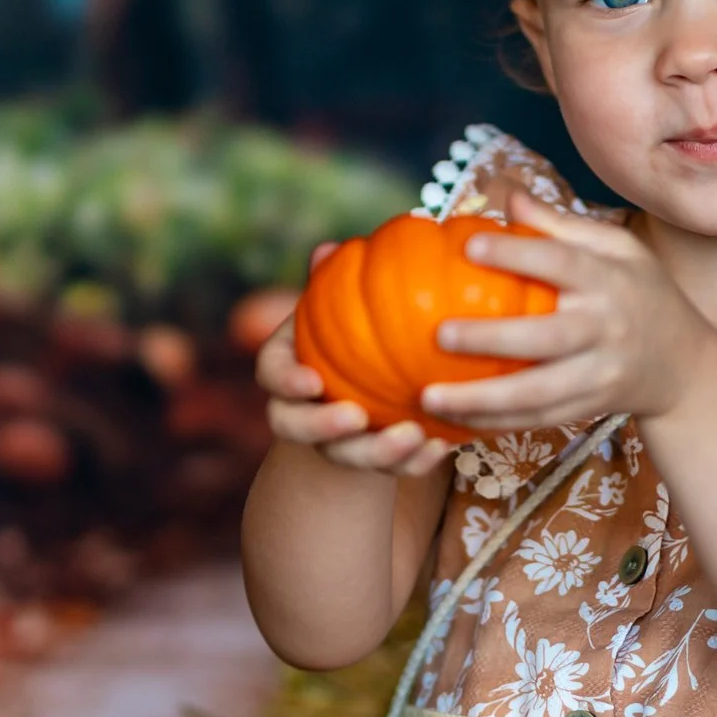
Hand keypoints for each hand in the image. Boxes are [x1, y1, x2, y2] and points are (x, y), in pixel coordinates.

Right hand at [257, 242, 454, 476]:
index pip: (271, 374)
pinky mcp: (369, 463)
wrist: (362, 394)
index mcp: (285, 369)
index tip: (312, 381)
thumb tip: (330, 247)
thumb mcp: (338, 309)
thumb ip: (331, 283)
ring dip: (379, 452)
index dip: (286, 381)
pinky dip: (415, 460)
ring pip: (345, 457)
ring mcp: (331, 443)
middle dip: (323, 428)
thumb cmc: (349, 334)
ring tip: (415, 435)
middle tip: (356, 418)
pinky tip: (445, 444)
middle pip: (295, 426)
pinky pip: (390, 470)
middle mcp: (298, 410)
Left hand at [422, 188, 716, 430]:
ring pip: (538, 394)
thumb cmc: (640, 292)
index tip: (469, 244)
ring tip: (429, 397)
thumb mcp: (618, 249)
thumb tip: (507, 195)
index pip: (562, 262)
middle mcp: (606, 328)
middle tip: (439, 335)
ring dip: (482, 399)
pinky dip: (495, 422)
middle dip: (491, 339)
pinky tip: (453, 420)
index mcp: (610, 279)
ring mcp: (600, 374)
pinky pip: (538, 420)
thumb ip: (562, 226)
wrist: (683, 364)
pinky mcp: (590, 407)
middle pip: (546, 338)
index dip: (517, 253)